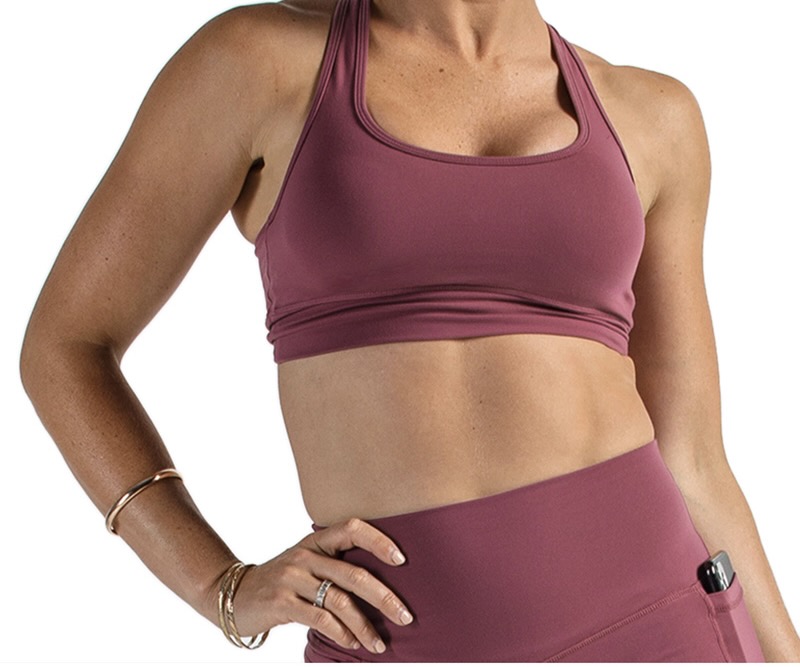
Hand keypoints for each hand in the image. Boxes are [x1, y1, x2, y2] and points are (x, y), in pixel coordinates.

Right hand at [221, 517, 412, 653]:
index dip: (378, 541)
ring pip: (340, 601)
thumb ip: (334, 565)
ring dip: (364, 626)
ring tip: (379, 644)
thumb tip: (381, 585)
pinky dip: (341, 633)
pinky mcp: (282, 602)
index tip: (401, 560)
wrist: (233, 594)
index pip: (352, 529)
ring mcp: (293, 578)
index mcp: (316, 541)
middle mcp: (306, 555)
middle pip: (354, 574)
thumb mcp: (306, 563)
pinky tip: (352, 643)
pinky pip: (320, 619)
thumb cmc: (281, 580)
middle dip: (385, 598)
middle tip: (406, 617)